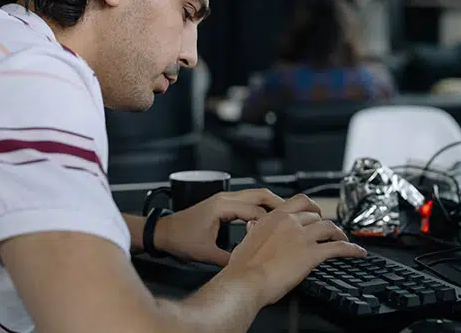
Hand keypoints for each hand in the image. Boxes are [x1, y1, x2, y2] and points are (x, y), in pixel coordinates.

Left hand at [154, 188, 284, 265]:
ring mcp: (224, 199)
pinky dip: (260, 206)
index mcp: (222, 206)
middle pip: (260, 194)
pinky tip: (268, 216)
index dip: (271, 222)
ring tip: (287, 215)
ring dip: (271, 203)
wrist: (164, 232)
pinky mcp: (223, 203)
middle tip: (296, 214)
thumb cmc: (180, 239)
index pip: (255, 210)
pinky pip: (247, 200)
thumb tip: (247, 266)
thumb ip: (229, 259)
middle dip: (280, 203)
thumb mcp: (205, 253)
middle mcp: (225, 198)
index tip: (284, 231)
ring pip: (255, 194)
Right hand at [224, 194, 367, 306]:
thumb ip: (255, 229)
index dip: (312, 206)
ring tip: (343, 239)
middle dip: (323, 224)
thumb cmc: (242, 266)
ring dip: (339, 233)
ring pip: (328, 227)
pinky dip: (351, 248)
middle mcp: (290, 222)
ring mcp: (302, 236)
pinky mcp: (312, 254)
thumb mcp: (246, 240)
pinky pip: (338, 247)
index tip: (316, 212)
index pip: (300, 201)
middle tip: (327, 232)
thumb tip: (255, 225)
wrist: (246, 281)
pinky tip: (357, 252)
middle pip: (315, 216)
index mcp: (274, 217)